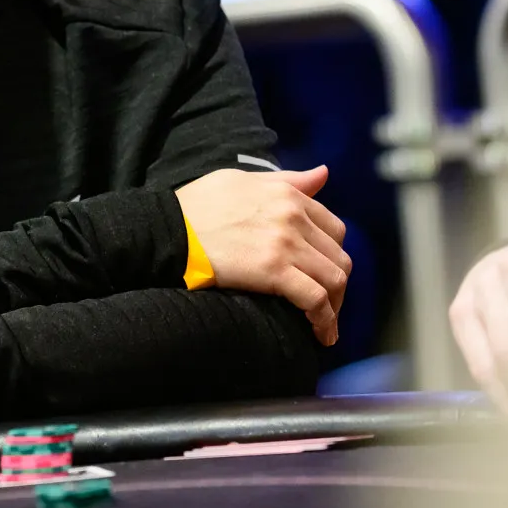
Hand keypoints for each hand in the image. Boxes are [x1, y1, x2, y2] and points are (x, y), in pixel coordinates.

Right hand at [175, 166, 349, 346]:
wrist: (169, 229)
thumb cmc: (197, 205)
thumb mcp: (243, 181)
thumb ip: (288, 180)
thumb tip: (324, 173)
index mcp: (288, 195)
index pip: (334, 228)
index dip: (333, 255)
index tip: (324, 273)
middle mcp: (294, 217)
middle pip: (338, 257)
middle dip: (337, 285)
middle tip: (326, 305)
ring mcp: (286, 244)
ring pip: (334, 279)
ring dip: (335, 306)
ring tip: (323, 323)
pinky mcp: (274, 271)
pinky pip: (316, 299)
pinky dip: (324, 320)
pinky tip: (320, 334)